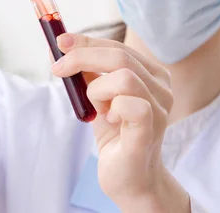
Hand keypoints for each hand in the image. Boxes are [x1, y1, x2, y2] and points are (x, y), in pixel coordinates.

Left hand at [52, 34, 190, 211]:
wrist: (129, 179)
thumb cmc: (115, 136)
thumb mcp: (98, 98)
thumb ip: (88, 74)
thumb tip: (63, 47)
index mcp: (151, 75)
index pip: (118, 47)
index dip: (87, 42)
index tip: (60, 41)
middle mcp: (161, 88)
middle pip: (120, 56)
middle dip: (82, 58)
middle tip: (58, 69)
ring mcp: (160, 110)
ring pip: (125, 77)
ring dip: (97, 89)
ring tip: (97, 109)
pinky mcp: (150, 131)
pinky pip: (132, 105)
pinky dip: (112, 107)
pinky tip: (109, 120)